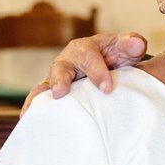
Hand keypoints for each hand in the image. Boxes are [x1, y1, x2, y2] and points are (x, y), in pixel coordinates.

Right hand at [20, 31, 148, 112]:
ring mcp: (58, 78)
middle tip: (61, 92)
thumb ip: (132, 45)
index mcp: (85, 48)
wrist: (110, 65)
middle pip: (61, 68)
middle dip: (60, 80)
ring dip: (41, 97)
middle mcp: (67, 62)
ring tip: (34, 110)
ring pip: (45, 85)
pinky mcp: (54, 93)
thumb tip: (137, 45)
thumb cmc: (117, 56)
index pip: (90, 57)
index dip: (97, 72)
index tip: (107, 88)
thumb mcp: (127, 48)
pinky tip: (27, 120)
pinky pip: (40, 99)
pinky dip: (33, 108)